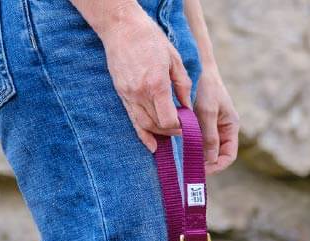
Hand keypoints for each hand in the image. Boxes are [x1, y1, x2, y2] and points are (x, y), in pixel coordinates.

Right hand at [99, 5, 191, 152]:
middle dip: (172, 130)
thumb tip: (188, 108)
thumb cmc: (151, 39)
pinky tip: (152, 145)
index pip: (169, 120)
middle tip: (182, 128)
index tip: (187, 124)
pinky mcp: (122, 94)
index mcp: (157, 85)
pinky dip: (143, 135)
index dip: (180, 126)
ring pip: (146, 125)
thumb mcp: (174, 59)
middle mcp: (141, 93)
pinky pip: (133, 121)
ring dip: (160, 133)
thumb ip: (183, 86)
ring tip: (170, 132)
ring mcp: (129, 95)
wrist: (121, 26)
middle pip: (158, 125)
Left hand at [193, 67, 239, 173]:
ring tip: (184, 159)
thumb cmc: (206, 86)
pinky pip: (198, 139)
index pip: (229, 155)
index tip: (202, 170)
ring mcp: (212, 125)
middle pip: (218, 155)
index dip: (217, 166)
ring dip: (197, 154)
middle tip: (190, 168)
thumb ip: (209, 136)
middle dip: (206, 162)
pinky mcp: (201, 121)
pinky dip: (191, 144)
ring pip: (207, 148)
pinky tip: (180, 146)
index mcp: (230, 126)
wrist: (197, 64)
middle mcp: (223, 128)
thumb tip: (210, 160)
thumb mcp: (207, 111)